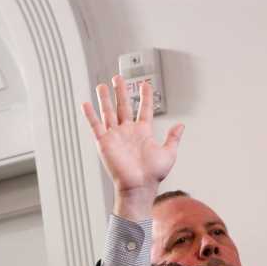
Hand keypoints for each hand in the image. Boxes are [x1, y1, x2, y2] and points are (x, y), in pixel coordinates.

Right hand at [81, 74, 183, 218]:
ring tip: (103, 85)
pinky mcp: (104, 142)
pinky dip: (90, 115)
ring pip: (108, 112)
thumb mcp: (169, 153)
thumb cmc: (153, 175)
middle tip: (118, 78)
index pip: (144, 109)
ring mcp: (115, 136)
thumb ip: (174, 138)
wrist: (139, 187)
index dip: (145, 96)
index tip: (146, 84)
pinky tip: (86, 104)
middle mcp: (128, 132)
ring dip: (105, 98)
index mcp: (143, 132)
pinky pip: (95, 126)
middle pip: (123, 106)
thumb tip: (181, 125)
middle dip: (121, 91)